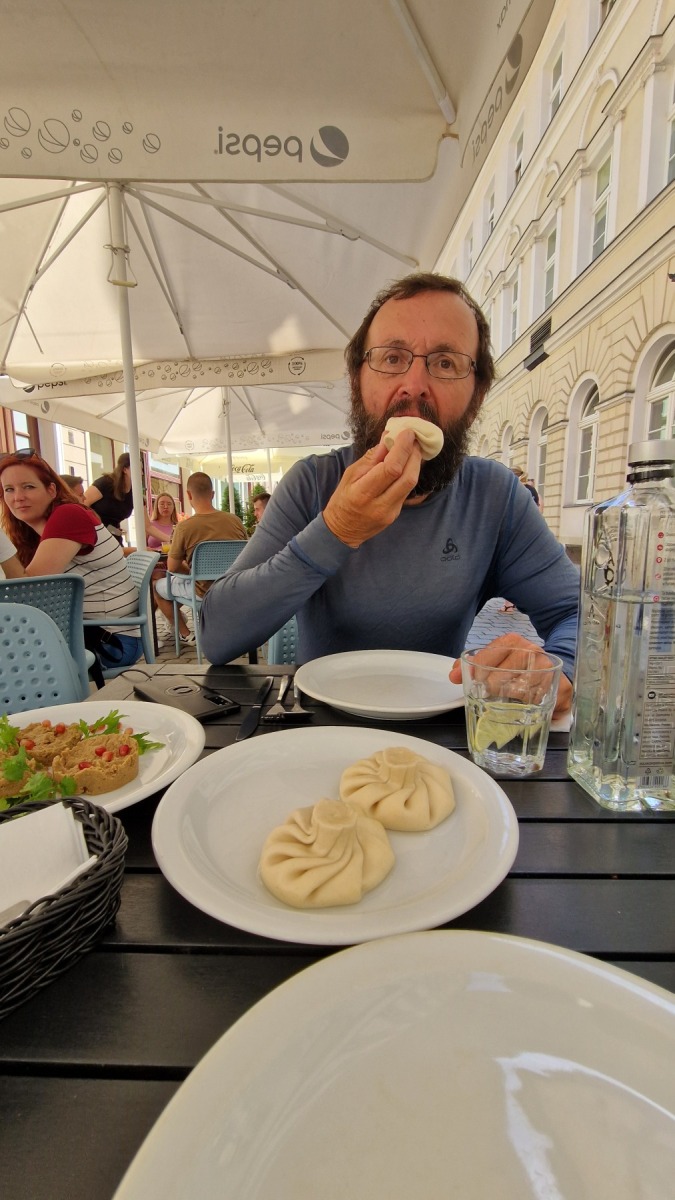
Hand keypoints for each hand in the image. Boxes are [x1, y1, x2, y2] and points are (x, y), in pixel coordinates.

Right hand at [323, 431, 422, 547]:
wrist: (343, 530)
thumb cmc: (342, 500)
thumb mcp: (350, 475)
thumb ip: (371, 458)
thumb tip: (387, 439)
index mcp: (363, 492)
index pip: (391, 468)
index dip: (402, 448)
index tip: (407, 433)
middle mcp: (379, 504)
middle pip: (407, 477)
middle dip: (414, 454)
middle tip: (414, 439)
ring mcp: (390, 512)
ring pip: (411, 484)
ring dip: (415, 463)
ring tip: (412, 448)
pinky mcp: (396, 514)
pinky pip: (407, 490)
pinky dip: (409, 474)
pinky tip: (407, 464)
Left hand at [449, 633, 572, 716]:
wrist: (556, 671)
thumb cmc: (521, 667)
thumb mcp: (499, 661)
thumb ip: (475, 666)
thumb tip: (453, 673)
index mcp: (513, 642)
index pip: (489, 654)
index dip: (475, 669)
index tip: (464, 680)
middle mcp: (530, 650)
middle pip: (500, 675)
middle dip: (489, 688)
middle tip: (487, 695)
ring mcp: (546, 667)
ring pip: (517, 690)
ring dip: (507, 699)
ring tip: (504, 701)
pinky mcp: (560, 685)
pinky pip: (535, 701)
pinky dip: (526, 706)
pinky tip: (523, 705)